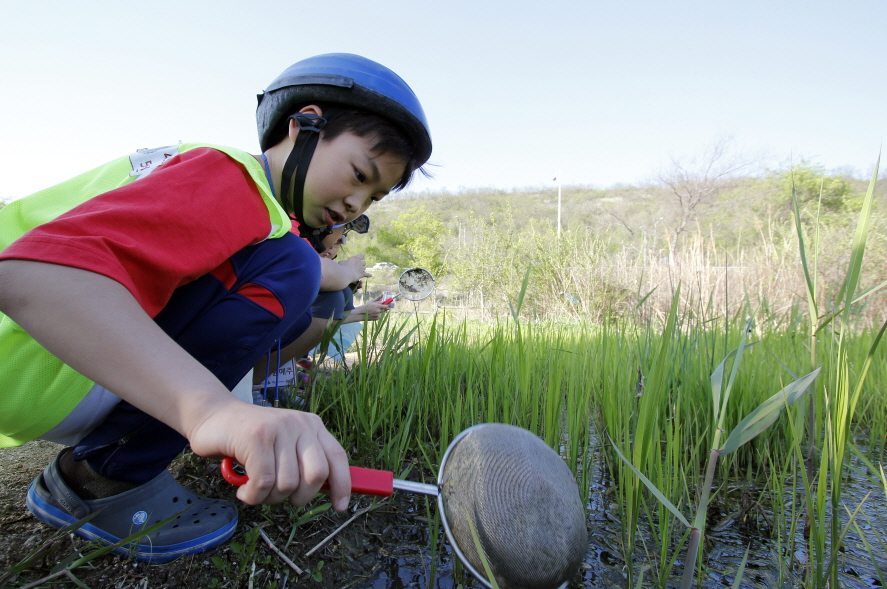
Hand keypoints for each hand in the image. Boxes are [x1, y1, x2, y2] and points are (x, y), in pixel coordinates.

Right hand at [188, 401, 350, 510]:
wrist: (212, 416)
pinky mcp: (257, 437)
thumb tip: (329, 492)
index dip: (342, 484)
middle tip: (279, 496)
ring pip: (287, 484)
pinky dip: (253, 496)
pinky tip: (244, 490)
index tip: (340, 507)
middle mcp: (300, 424)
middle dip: (300, 497)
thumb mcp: (283, 447)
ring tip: (255, 488)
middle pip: (316, 475)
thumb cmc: (248, 440)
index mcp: (312, 426)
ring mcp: (279, 428)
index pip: (337, 456)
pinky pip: (263, 483)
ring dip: (269, 498)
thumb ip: (303, 463)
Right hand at [338, 255, 371, 283]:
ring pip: (364, 268)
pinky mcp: (362, 274)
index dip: (361, 257)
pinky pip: (366, 274)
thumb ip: (343, 262)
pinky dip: (368, 275)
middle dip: (361, 264)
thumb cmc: (342, 267)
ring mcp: (361, 268)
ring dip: (362, 269)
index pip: (362, 256)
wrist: (346, 274)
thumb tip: (343, 263)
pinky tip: (370, 275)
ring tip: (359, 271)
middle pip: (364, 262)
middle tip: (357, 267)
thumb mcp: (341, 262)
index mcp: (355, 258)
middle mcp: (359, 262)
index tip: (360, 258)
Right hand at [352, 296, 389, 320]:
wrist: (361, 313)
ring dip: (379, 312)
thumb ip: (378, 298)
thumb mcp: (372, 301)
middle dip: (382, 308)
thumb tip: (383, 294)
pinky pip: (379, 316)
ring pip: (381, 313)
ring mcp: (377, 315)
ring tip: (373, 311)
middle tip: (377, 307)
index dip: (386, 305)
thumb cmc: (367, 306)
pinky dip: (377, 315)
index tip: (386, 304)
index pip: (386, 306)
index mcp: (377, 305)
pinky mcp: (376, 318)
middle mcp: (378, 310)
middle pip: (384, 309)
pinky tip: (373, 314)